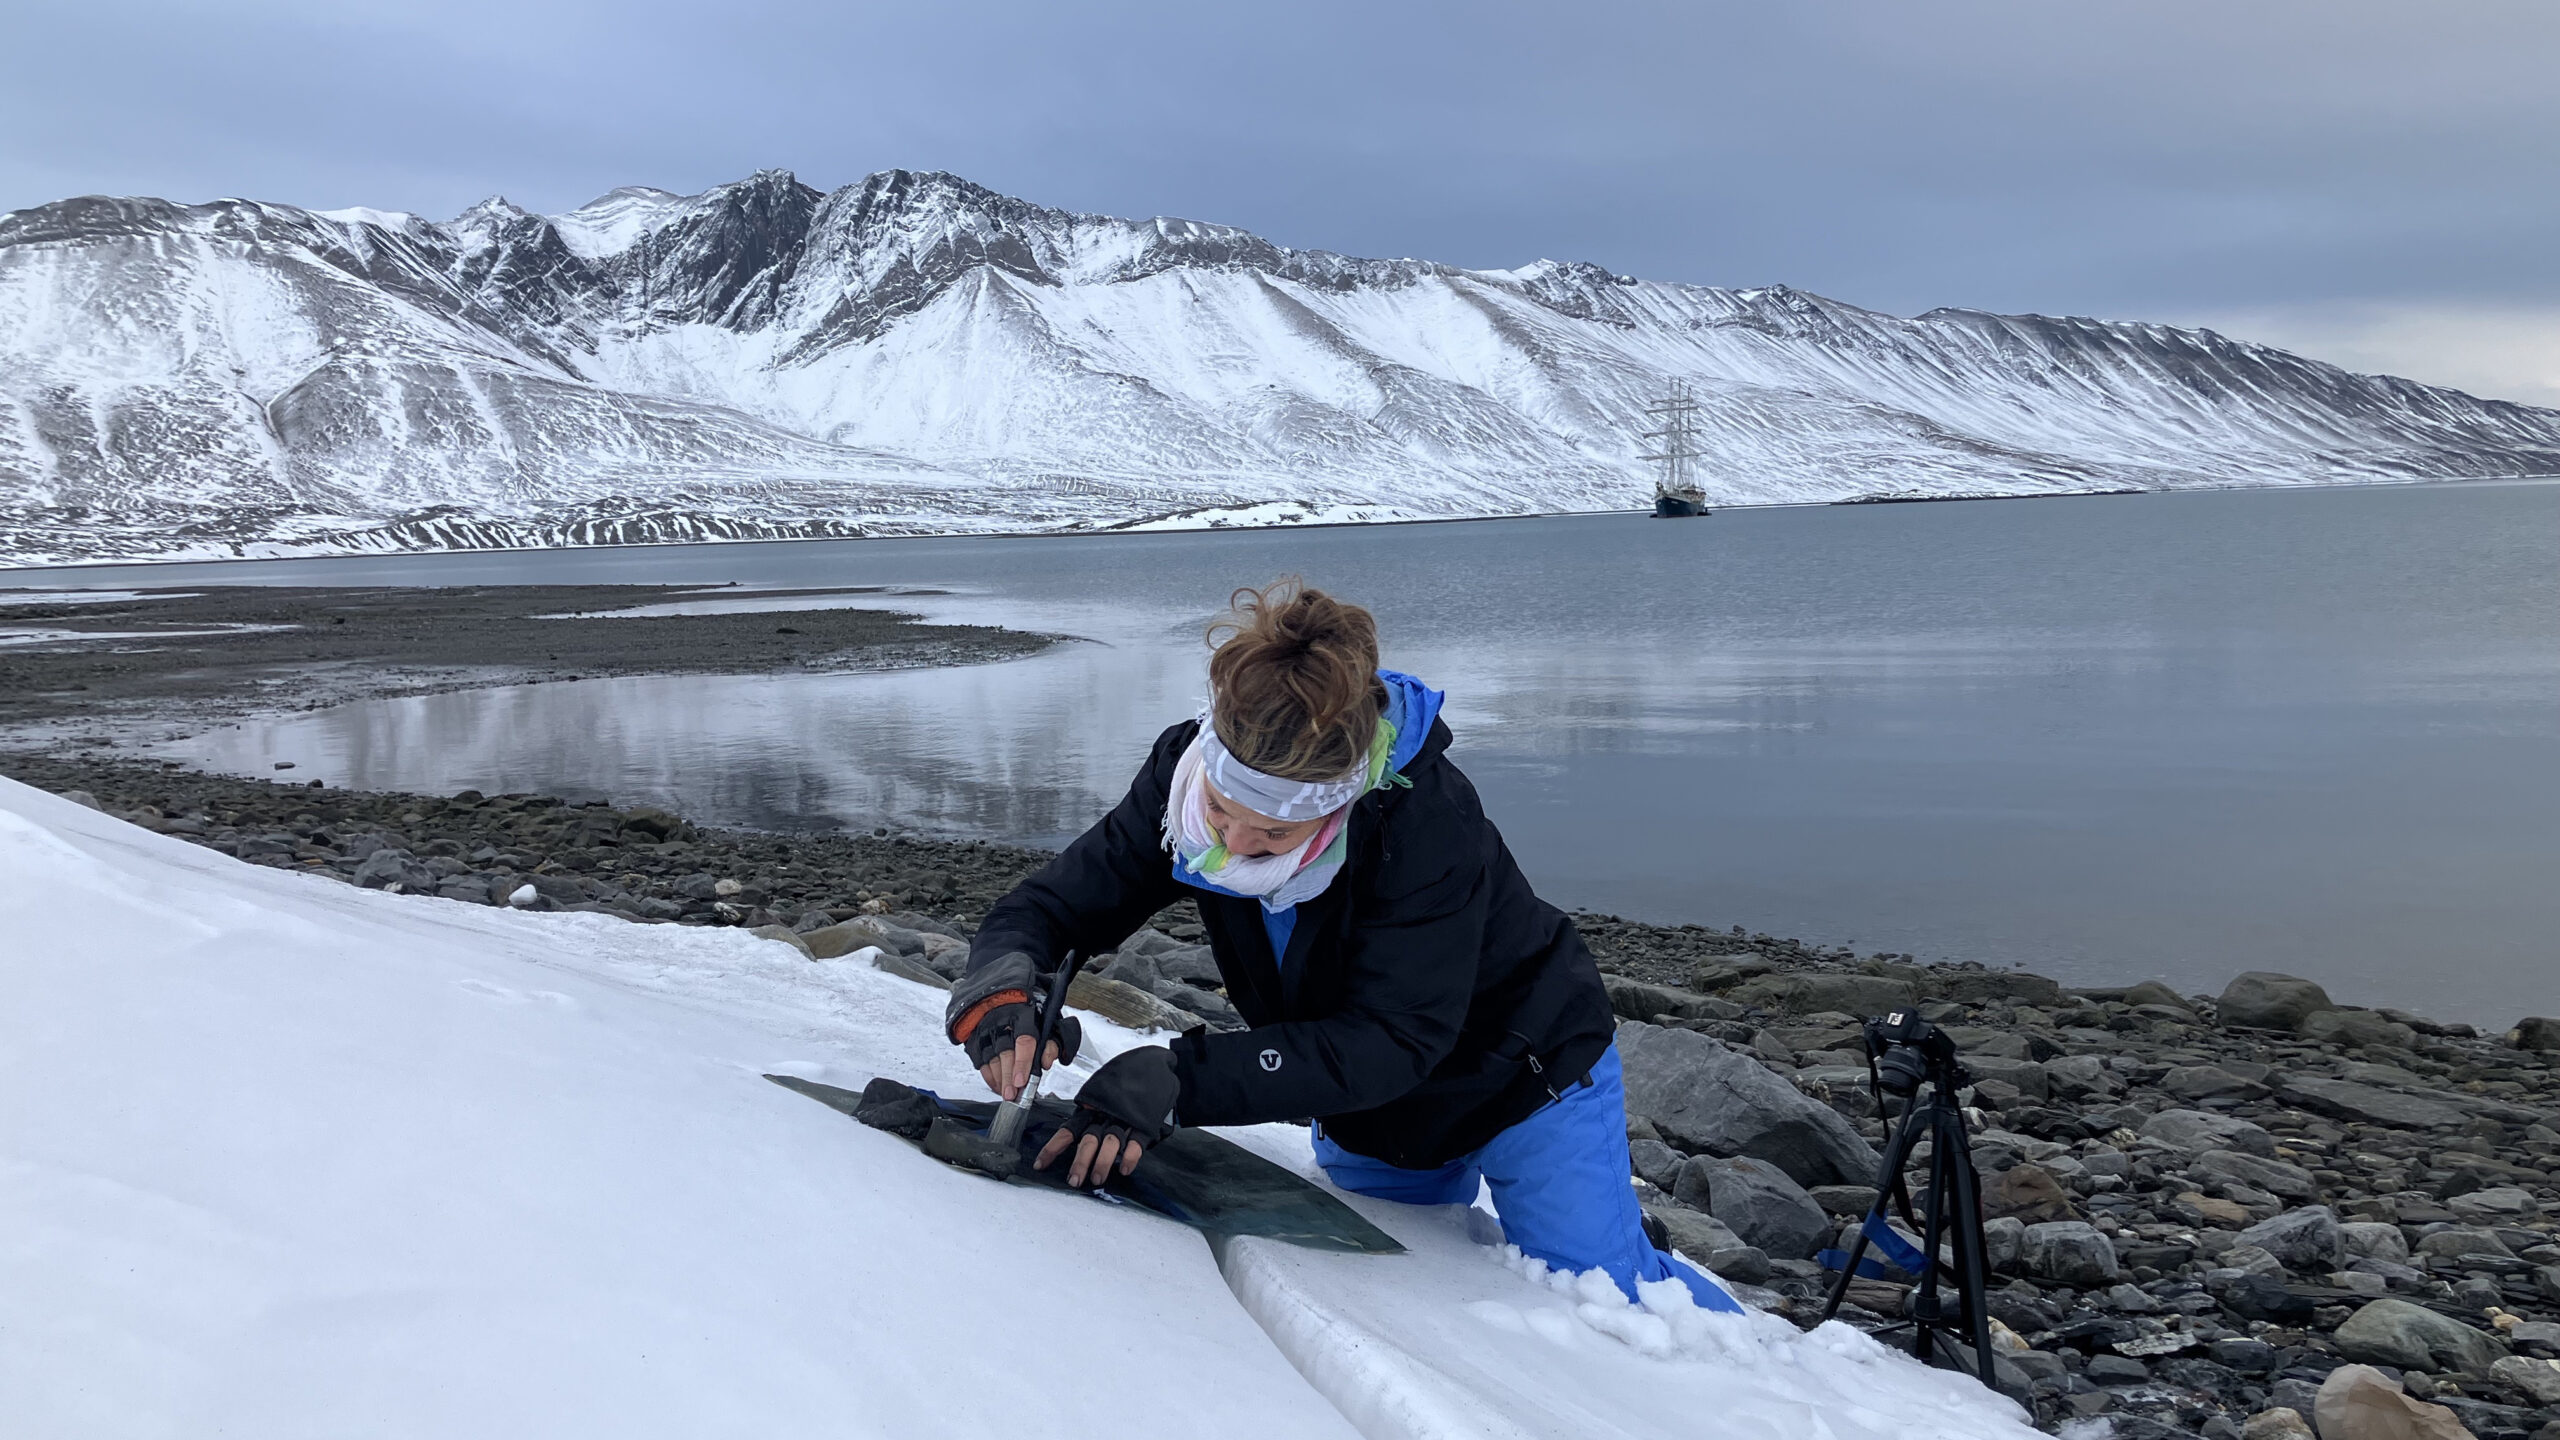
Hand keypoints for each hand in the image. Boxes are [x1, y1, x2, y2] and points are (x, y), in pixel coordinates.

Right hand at [945, 950, 1080, 1099]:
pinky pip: (980, 1060)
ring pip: (991, 1059)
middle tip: (1013, 1095)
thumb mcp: (1047, 1018)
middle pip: (1005, 1053)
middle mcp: (1001, 1020)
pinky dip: (989, 1076)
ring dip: (999, 1080)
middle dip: (1009, 1077)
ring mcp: (985, 1028)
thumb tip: (1047, 1062)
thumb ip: (1052, 1041)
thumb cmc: (1029, 1007)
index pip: (1024, 1040)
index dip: (1024, 1063)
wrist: (1000, 989)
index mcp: (1023, 1013)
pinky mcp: (975, 1036)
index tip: (1023, 1081)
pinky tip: (997, 1086)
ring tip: (1006, 1093)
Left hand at [1035, 1046, 1179, 1188]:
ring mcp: (1126, 1118)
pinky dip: (1130, 1156)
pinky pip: (1137, 1142)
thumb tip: (1067, 1137)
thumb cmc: (1123, 1086)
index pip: (1068, 1130)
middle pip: (1089, 1140)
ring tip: (1097, 1180)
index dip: (1053, 1148)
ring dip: (1103, 1162)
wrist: (1154, 1065)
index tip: (1040, 1164)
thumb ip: (1088, 1114)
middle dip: (1080, 1162)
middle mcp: (1106, 1113)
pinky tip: (1124, 1168)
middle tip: (1074, 1180)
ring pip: (1111, 1142)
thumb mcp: (1101, 1096)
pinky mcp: (1145, 1123)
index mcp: (1091, 1108)